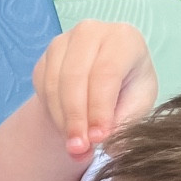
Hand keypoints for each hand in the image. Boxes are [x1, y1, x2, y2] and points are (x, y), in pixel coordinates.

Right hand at [33, 20, 156, 160]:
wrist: (105, 81)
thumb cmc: (128, 90)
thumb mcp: (137, 106)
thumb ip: (125, 124)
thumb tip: (113, 149)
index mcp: (124, 38)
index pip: (106, 73)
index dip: (99, 108)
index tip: (98, 139)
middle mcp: (91, 32)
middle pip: (75, 77)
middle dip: (76, 118)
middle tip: (80, 149)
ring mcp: (63, 41)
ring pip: (54, 84)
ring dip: (62, 120)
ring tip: (74, 147)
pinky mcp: (45, 56)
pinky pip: (42, 88)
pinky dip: (53, 114)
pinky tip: (67, 129)